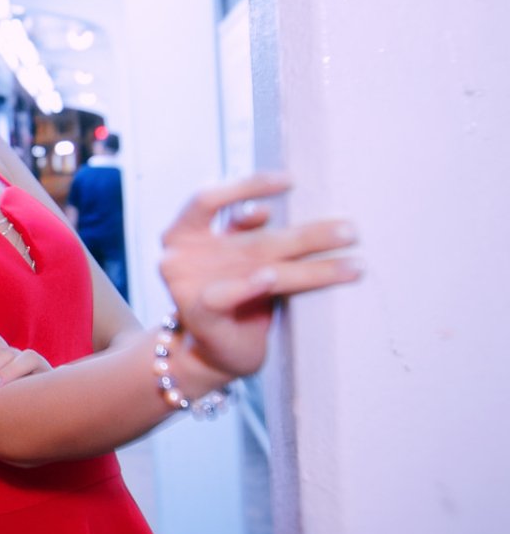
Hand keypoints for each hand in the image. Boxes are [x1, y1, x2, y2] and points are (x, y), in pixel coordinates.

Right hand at [158, 173, 361, 378]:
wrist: (213, 351)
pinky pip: (223, 295)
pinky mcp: (198, 314)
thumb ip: (246, 232)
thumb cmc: (231, 295)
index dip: (248, 185)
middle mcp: (182, 254)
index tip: (291, 182)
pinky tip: (268, 277)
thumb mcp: (238, 257)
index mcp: (186, 232)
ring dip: (310, 266)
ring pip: (256, 267)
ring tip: (352, 265)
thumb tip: (264, 210)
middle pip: (256, 238)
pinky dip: (246, 285)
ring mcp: (186, 284)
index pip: (210, 198)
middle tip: (351, 232)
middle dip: (309, 236)